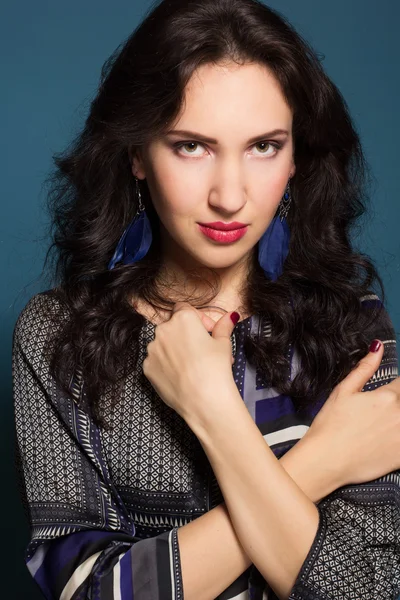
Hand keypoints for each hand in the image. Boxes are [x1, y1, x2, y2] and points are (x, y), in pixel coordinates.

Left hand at [142, 302, 238, 420]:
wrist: (204, 401)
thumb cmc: (216, 369)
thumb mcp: (224, 344)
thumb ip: (223, 327)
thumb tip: (230, 316)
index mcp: (182, 319)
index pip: (185, 309)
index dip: (198, 319)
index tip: (208, 332)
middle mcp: (163, 330)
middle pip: (173, 326)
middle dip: (187, 335)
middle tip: (203, 351)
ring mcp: (152, 349)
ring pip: (164, 344)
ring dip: (175, 350)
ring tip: (193, 366)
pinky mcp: (147, 367)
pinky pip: (157, 360)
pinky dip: (166, 365)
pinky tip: (181, 375)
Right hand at [303, 341, 399, 486]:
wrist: (325, 461)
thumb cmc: (330, 425)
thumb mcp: (343, 391)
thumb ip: (365, 368)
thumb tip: (378, 347)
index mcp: (387, 397)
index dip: (396, 388)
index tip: (388, 394)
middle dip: (396, 403)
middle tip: (379, 412)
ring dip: (398, 420)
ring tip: (383, 425)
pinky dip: (399, 438)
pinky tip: (389, 440)